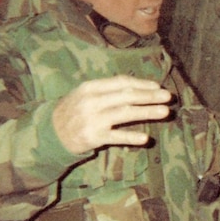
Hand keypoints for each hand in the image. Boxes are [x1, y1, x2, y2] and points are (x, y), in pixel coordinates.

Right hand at [52, 75, 172, 153]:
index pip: (121, 82)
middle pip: (127, 96)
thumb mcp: (85, 94)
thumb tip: (138, 87)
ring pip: (125, 114)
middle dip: (150, 96)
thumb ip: (108, 90)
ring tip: (165, 112)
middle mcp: (92, 101)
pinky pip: (116, 137)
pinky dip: (131, 137)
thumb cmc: (74, 110)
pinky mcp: (93, 137)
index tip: (157, 86)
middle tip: (168, 97)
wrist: (51, 133)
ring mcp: (93, 120)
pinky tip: (145, 138)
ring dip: (147, 112)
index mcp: (91, 87)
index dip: (141, 83)